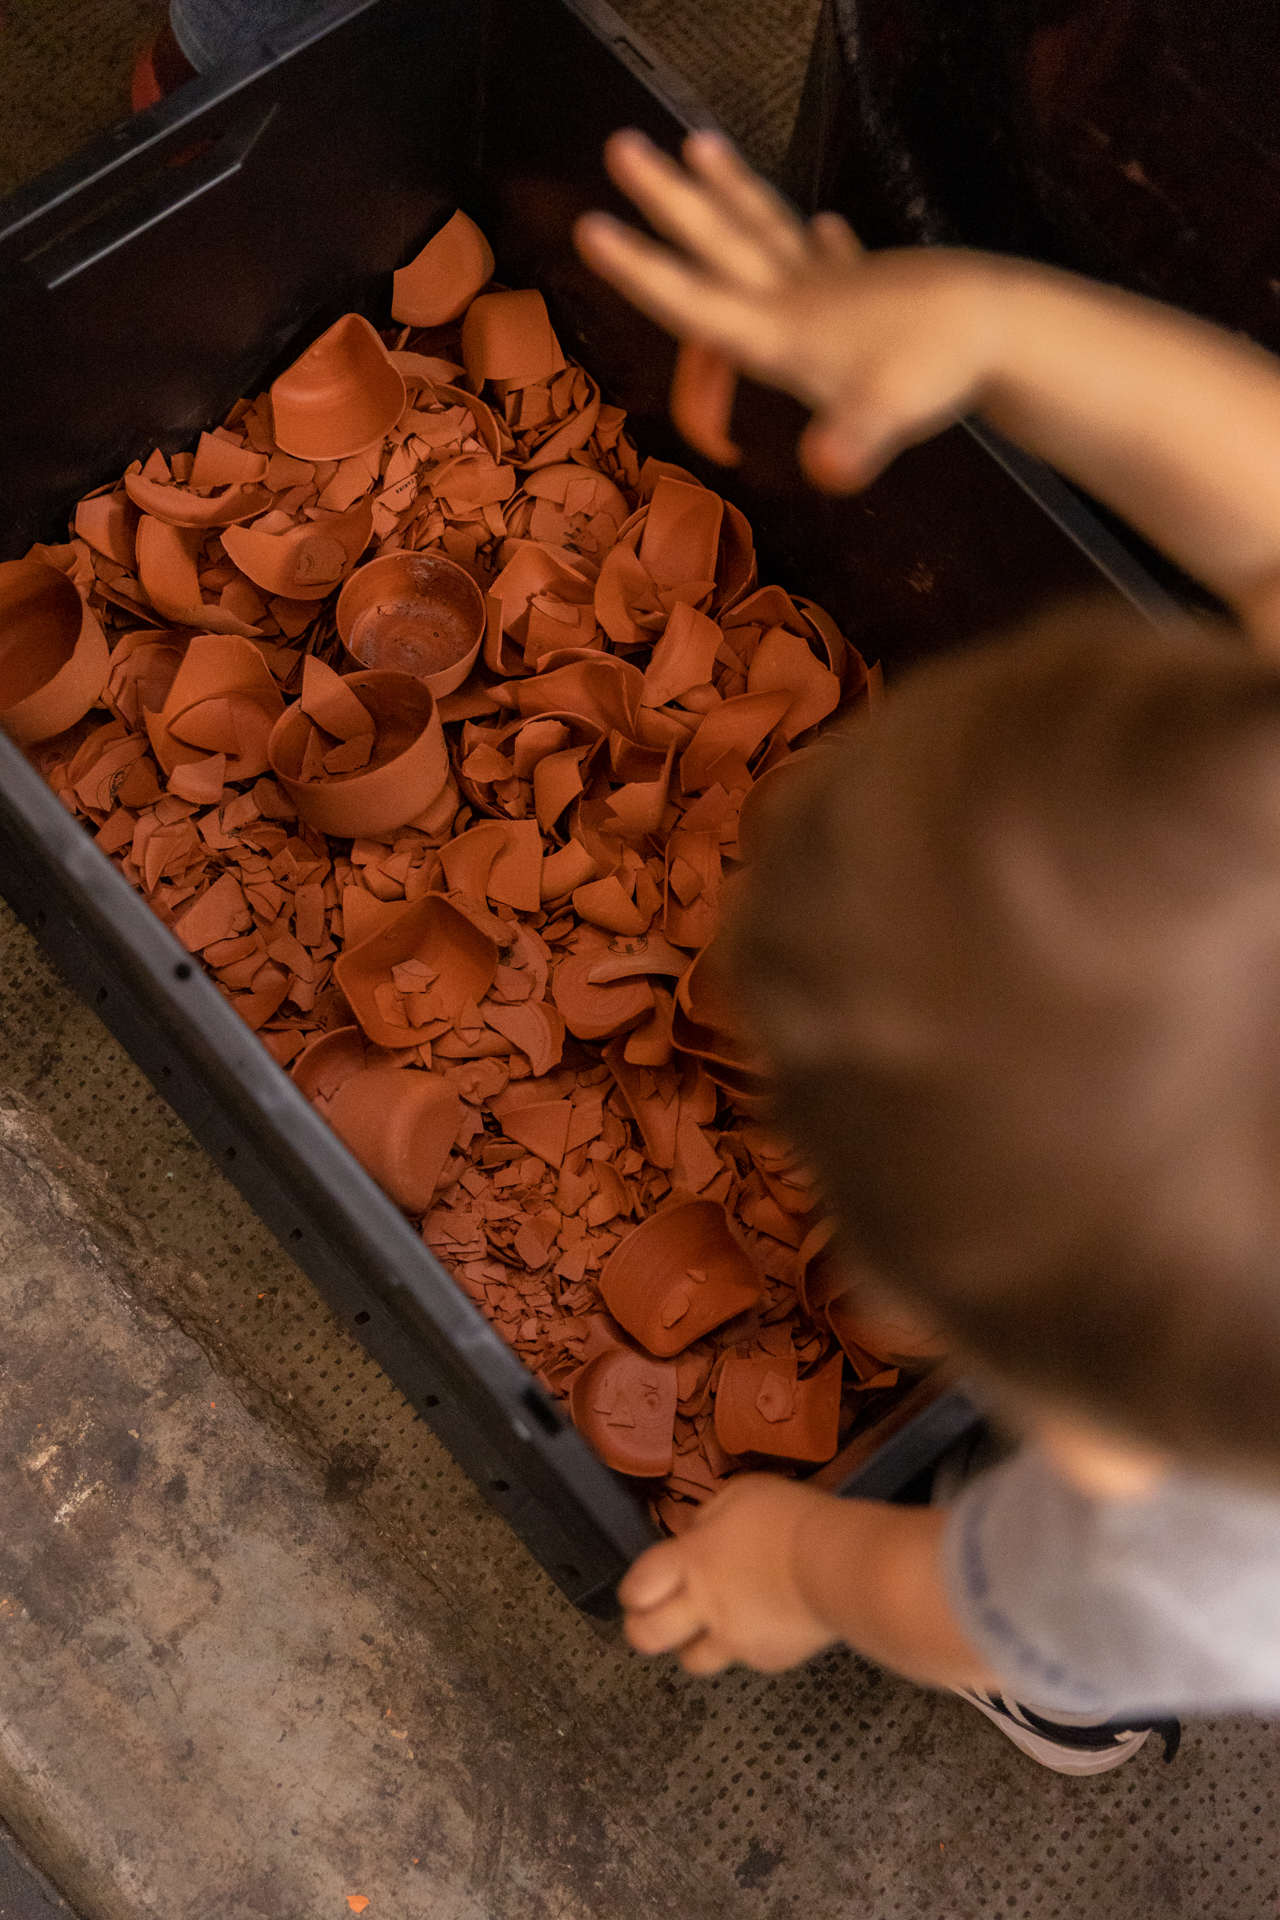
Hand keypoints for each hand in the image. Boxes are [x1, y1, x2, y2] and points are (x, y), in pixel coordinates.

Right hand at [574, 128, 1005, 491]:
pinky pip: (833, 254)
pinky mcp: (871, 285)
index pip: (691, 301)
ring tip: (699, 143)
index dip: (639, 270)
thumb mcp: (884, 418)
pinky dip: (823, 240)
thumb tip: (828, 472)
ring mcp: (833, 283)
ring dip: (732, 188)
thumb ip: (850, 444)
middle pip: (716, 238)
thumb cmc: (935, 370)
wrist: (1003, 324)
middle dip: (665, 197)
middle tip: (622, 146)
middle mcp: (794, 295)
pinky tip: (823, 226)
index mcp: (777, 328)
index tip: (592, 229)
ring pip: (766, 225)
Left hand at [619, 1473, 838, 1673]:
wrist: (835, 1565)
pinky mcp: (769, 1660)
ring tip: (710, 1627)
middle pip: (648, 1636)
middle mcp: (704, 1605)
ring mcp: (735, 1639)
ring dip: (694, 1645)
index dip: (632, 1592)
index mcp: (693, 1560)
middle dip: (642, 1630)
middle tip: (655, 1620)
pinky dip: (748, 1646)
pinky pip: (746, 1659)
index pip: (638, 1586)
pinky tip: (766, 1624)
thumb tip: (697, 1534)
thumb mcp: (741, 1495)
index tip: (638, 1591)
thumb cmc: (788, 1518)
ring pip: (694, 1661)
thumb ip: (711, 1518)